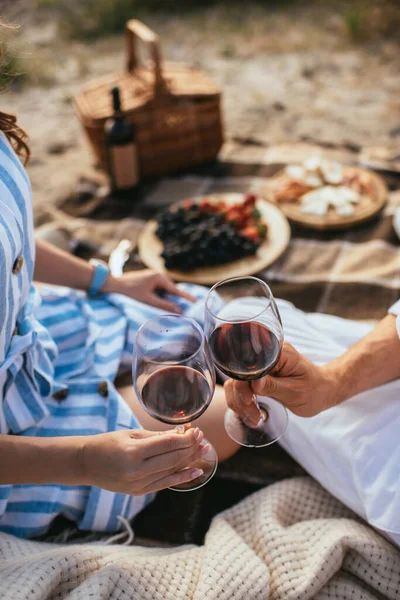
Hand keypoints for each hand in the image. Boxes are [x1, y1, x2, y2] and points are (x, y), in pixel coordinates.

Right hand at [80, 427, 208, 494]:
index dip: (186, 438)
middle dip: (190, 448)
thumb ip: (157, 436)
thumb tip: (182, 433)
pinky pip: (164, 483)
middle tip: (203, 438)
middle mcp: (137, 470)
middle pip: (173, 458)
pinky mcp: (139, 492)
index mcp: (134, 452)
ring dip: (190, 460)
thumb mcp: (131, 434)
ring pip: (171, 471)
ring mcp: (138, 484)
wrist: (86, 464)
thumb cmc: (108, 443)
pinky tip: (195, 471)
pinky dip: (181, 477)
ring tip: (204, 451)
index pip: (168, 445)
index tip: (197, 431)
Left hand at [103, 269, 194, 312]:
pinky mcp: (147, 278)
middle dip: (172, 298)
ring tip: (159, 303)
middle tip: (177, 308)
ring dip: (164, 296)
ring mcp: (152, 275)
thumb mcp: (149, 300)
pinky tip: (153, 298)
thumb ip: (164, 305)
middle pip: (170, 289)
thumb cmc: (131, 292)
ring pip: (163, 288)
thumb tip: (179, 310)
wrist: (115, 284)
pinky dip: (159, 293)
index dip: (185, 296)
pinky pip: (157, 287)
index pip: (175, 289)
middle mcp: (157, 274)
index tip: (195, 300)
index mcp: (159, 277)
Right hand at [224, 342, 336, 422]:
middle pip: (239, 374)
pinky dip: (241, 403)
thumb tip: (254, 384)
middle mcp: (266, 356)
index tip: (249, 400)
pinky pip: (241, 388)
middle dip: (241, 397)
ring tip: (253, 419)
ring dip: (239, 402)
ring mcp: (260, 367)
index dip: (244, 383)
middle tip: (253, 415)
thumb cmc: (314, 390)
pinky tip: (251, 414)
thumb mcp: (296, 392)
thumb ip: (274, 386)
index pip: (249, 364)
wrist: (323, 391)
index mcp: (278, 353)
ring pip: (235, 383)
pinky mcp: (258, 378)